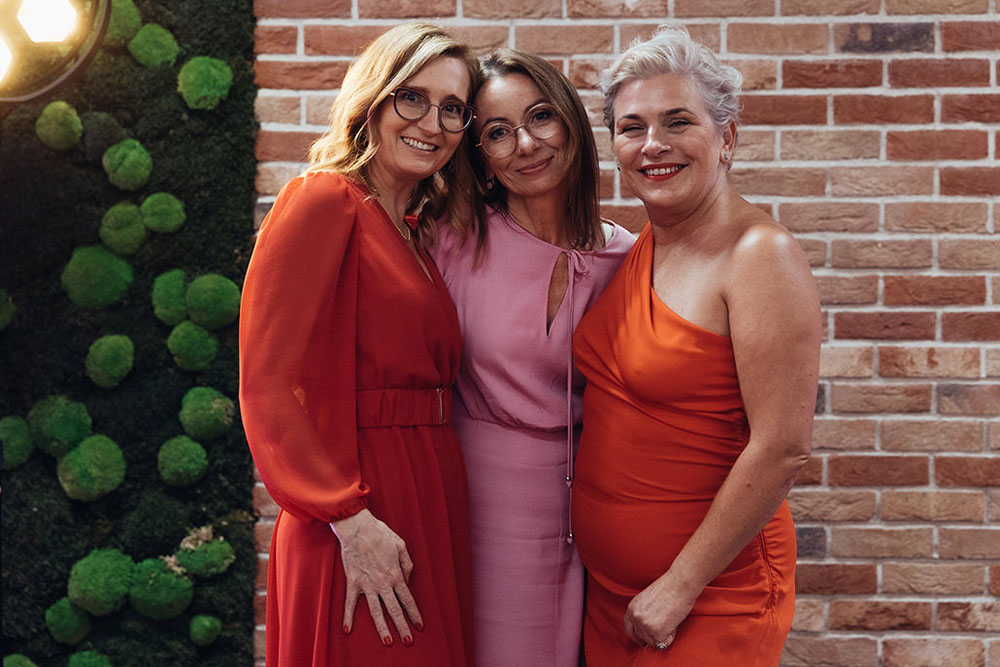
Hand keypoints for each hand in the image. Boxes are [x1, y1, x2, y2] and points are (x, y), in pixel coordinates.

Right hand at [331, 509, 422, 645]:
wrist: (358, 529)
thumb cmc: (380, 534)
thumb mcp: (401, 545)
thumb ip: (407, 564)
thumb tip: (408, 580)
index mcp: (396, 575)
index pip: (407, 599)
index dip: (414, 614)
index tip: (419, 625)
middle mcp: (382, 583)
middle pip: (394, 610)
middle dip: (402, 627)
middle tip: (408, 641)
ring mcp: (367, 585)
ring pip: (376, 611)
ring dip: (382, 628)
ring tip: (387, 642)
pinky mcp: (353, 582)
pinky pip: (350, 603)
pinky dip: (348, 616)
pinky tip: (347, 629)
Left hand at [624, 572, 697, 651]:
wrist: (679, 584)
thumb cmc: (668, 588)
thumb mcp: (647, 600)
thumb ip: (643, 613)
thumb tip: (646, 630)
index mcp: (631, 608)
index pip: (629, 630)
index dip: (637, 636)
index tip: (644, 640)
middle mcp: (635, 617)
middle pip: (642, 638)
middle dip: (653, 636)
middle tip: (665, 624)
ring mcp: (645, 625)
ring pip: (653, 642)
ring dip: (663, 636)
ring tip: (670, 620)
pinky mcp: (657, 632)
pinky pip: (664, 643)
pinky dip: (670, 637)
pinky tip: (673, 624)